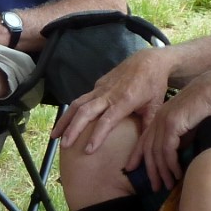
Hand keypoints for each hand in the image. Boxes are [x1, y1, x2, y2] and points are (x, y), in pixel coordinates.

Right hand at [53, 47, 171, 153]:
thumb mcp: (155, 107)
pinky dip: (71, 112)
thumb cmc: (154, 85)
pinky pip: (81, 99)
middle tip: (64, 145)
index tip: (87, 151)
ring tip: (55, 135)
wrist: (149, 59)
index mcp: (124, 100)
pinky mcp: (97, 85)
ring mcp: (100, 88)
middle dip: (73, 128)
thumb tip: (141, 151)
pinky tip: (66, 123)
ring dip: (65, 120)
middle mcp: (108, 93)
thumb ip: (146, 129)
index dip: (96, 136)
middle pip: (85, 111)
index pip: (106, 120)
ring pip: (78, 103)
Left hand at [130, 69, 210, 191]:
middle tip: (155, 187)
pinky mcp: (173, 124)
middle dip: (151, 170)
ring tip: (168, 185)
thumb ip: (181, 138)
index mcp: (160, 116)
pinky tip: (178, 174)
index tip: (132, 170)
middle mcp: (158, 118)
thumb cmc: (208, 104)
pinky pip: (168, 150)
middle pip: (148, 149)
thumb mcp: (190, 124)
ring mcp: (164, 120)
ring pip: (157, 152)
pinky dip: (172, 165)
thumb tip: (176, 156)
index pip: (144, 140)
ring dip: (163, 172)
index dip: (137, 156)